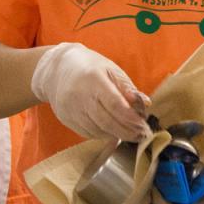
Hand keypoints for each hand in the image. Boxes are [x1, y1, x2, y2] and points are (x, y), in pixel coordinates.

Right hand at [30, 43, 150, 140]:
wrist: (58, 69)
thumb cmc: (91, 68)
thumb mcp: (111, 70)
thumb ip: (127, 88)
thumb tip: (145, 103)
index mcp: (93, 80)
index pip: (114, 104)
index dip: (130, 117)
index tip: (144, 125)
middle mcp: (79, 96)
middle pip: (106, 121)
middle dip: (127, 131)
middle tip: (143, 135)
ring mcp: (70, 109)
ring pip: (97, 130)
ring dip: (117, 135)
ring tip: (132, 135)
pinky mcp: (66, 119)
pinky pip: (87, 132)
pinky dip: (104, 135)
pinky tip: (114, 132)